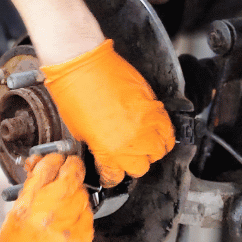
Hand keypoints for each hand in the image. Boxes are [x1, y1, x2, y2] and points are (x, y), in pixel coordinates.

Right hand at [0, 153, 92, 241]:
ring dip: (78, 190)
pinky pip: (89, 218)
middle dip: (71, 167)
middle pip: (70, 178)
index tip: (55, 158)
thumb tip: (39, 171)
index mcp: (26, 211)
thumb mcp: (12, 223)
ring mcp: (70, 232)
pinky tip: (73, 217)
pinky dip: (83, 213)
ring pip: (83, 196)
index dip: (53, 160)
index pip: (46, 171)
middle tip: (70, 165)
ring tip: (69, 194)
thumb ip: (28, 195)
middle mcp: (49, 219)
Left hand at [41, 39, 174, 187]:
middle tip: (124, 159)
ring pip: (160, 150)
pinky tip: (154, 134)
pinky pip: (168, 129)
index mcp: (109, 150)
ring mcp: (147, 123)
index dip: (111, 176)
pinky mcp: (155, 107)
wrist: (83, 65)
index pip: (116, 175)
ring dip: (151, 152)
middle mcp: (132, 140)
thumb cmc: (73, 93)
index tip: (109, 174)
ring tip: (140, 147)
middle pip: (141, 167)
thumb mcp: (78, 130)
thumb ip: (96, 146)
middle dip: (132, 165)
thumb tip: (103, 153)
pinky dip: (163, 135)